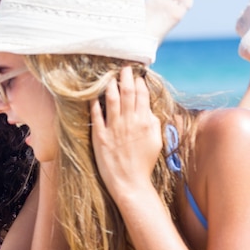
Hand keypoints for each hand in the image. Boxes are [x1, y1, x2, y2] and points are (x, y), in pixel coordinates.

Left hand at [90, 66, 161, 199]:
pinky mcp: (100, 137)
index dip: (139, 82)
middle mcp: (130, 122)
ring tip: (109, 77)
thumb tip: (148, 110)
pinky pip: (96, 116)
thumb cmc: (143, 163)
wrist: (130, 182)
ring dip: (110, 86)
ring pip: (112, 100)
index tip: (136, 74)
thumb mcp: (156, 141)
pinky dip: (95, 104)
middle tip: (123, 67)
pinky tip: (94, 96)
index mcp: (145, 122)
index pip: (142, 95)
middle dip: (125, 77)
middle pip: (128, 93)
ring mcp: (114, 129)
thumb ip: (153, 123)